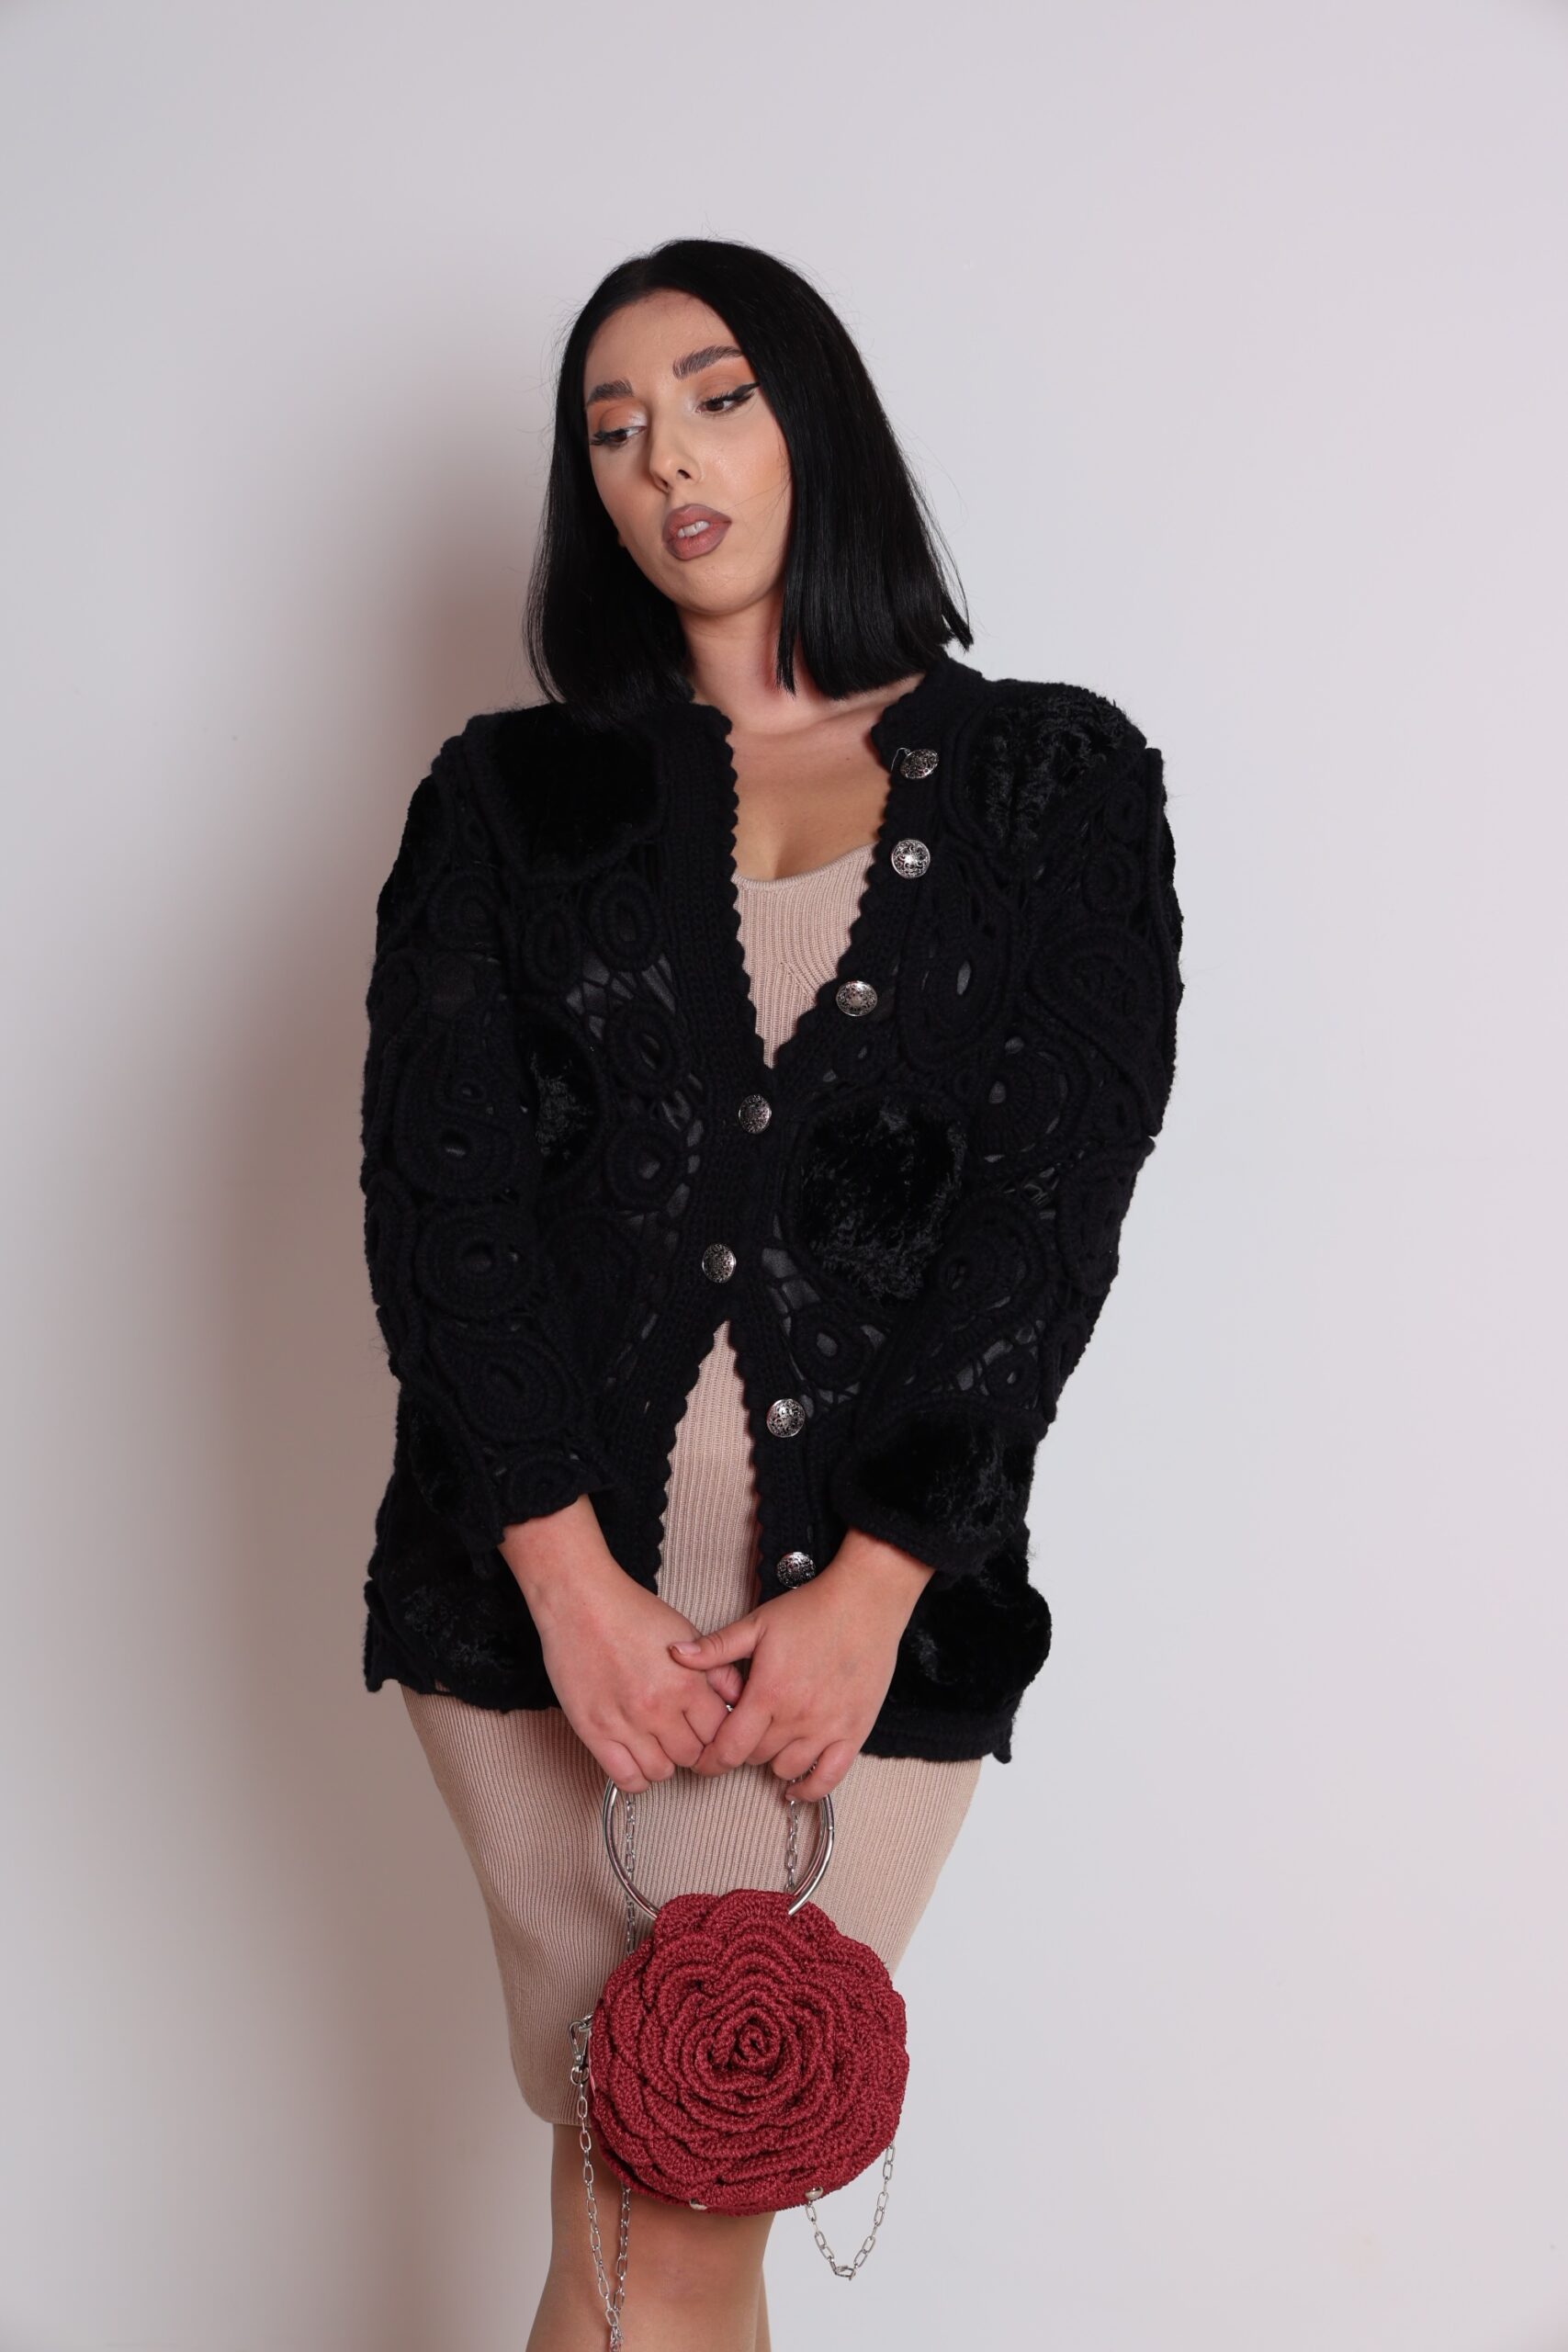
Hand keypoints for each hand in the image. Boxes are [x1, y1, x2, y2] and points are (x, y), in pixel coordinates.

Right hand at [503, 1502, 744, 1795]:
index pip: (718, 1733)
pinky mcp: (594, 1732)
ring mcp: (625, 1723)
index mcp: (687, 1683)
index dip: (715, 1733)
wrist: (580, 1602)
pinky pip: (626, 1778)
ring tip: (656, 1742)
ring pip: (661, 1772)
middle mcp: (659, 1708)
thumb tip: (738, 1698)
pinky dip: (636, 1776)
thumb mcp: (686, 1633)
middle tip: (680, 1734)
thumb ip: (717, 1670)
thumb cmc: (631, 1612)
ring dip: (663, 1761)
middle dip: (690, 1747)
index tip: (705, 1729)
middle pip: (691, 1756)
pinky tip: (635, 1757)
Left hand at [666, 1532, 933, 1801]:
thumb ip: (715, 1647)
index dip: (710, 1760)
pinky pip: (828, 1778)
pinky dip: (809, 1788)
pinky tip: (796, 1785)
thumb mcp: (757, 1624)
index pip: (728, 1747)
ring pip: (785, 1768)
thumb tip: (674, 1655)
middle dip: (740, 1750)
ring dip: (771, 1762)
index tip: (703, 1760)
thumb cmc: (811, 1610)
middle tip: (739, 1736)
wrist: (864, 1603)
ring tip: (768, 1744)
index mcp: (767, 1692)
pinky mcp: (853, 1732)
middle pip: (754, 1757)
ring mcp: (827, 1728)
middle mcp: (796, 1717)